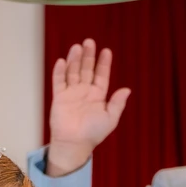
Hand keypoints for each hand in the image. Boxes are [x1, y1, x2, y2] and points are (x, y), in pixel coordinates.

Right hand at [45, 39, 130, 176]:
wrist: (74, 144)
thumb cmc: (93, 133)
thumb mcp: (110, 119)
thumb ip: (117, 104)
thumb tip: (127, 89)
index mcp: (98, 95)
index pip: (101, 75)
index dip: (103, 63)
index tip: (106, 51)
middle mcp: (84, 91)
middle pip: (86, 69)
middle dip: (88, 56)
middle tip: (89, 42)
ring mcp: (71, 93)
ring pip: (73, 72)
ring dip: (74, 60)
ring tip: (77, 47)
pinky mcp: (59, 97)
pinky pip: (58, 81)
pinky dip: (59, 71)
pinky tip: (62, 61)